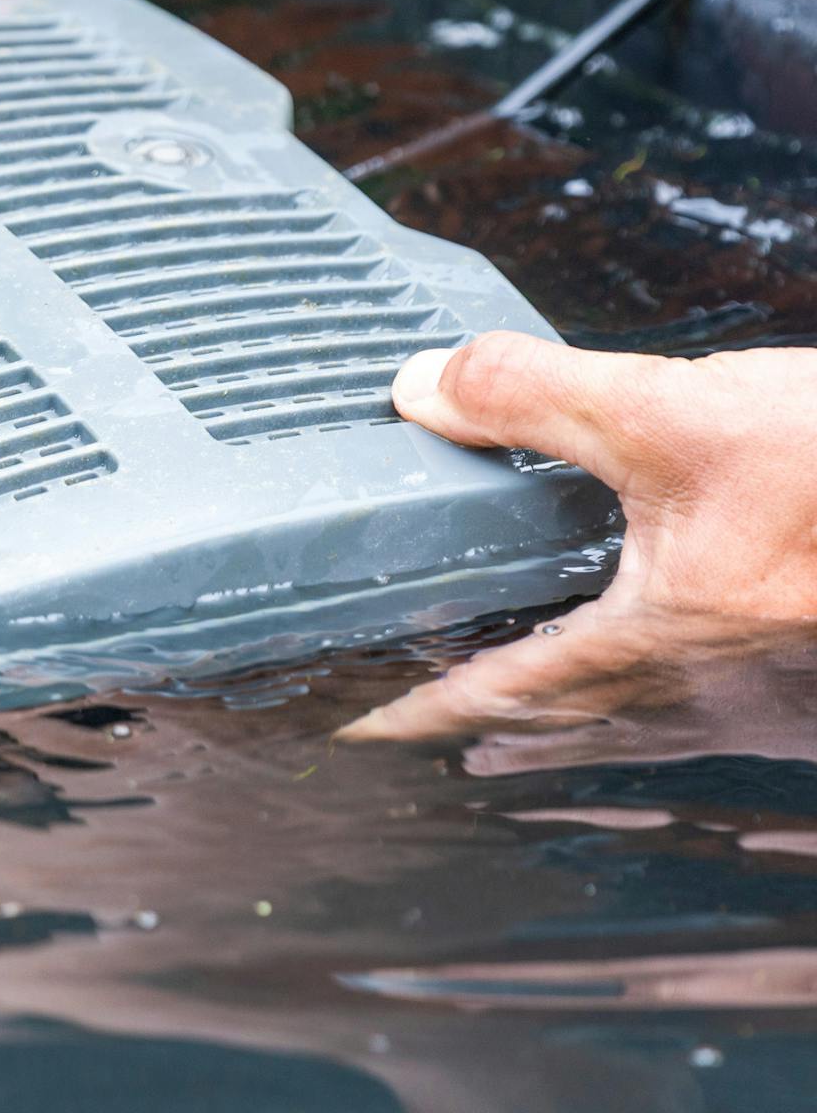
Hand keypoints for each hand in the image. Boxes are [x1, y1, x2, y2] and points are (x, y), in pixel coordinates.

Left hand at [341, 333, 816, 748]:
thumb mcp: (677, 411)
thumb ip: (535, 396)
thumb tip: (419, 391)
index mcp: (657, 638)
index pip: (504, 691)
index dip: (423, 711)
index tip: (360, 734)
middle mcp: (709, 688)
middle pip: (568, 728)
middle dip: (488, 730)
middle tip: (424, 735)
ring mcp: (771, 695)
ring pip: (640, 727)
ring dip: (565, 731)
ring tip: (512, 739)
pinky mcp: (811, 676)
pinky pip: (705, 711)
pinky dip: (649, 707)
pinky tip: (664, 684)